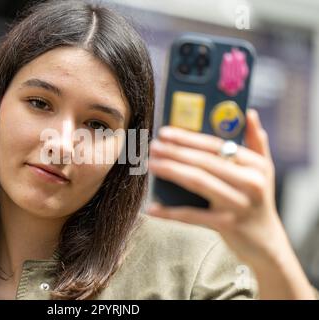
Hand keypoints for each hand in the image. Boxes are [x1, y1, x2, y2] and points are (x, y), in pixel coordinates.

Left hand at [148, 109, 285, 266]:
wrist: (266, 242)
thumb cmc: (257, 199)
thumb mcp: (264, 170)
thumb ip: (256, 141)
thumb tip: (249, 112)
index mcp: (256, 164)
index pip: (216, 146)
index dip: (188, 138)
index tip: (164, 132)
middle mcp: (251, 182)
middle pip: (204, 162)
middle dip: (175, 152)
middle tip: (152, 146)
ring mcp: (238, 205)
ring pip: (198, 183)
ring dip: (171, 172)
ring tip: (151, 164)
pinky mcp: (227, 225)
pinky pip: (193, 216)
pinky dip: (170, 212)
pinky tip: (152, 208)